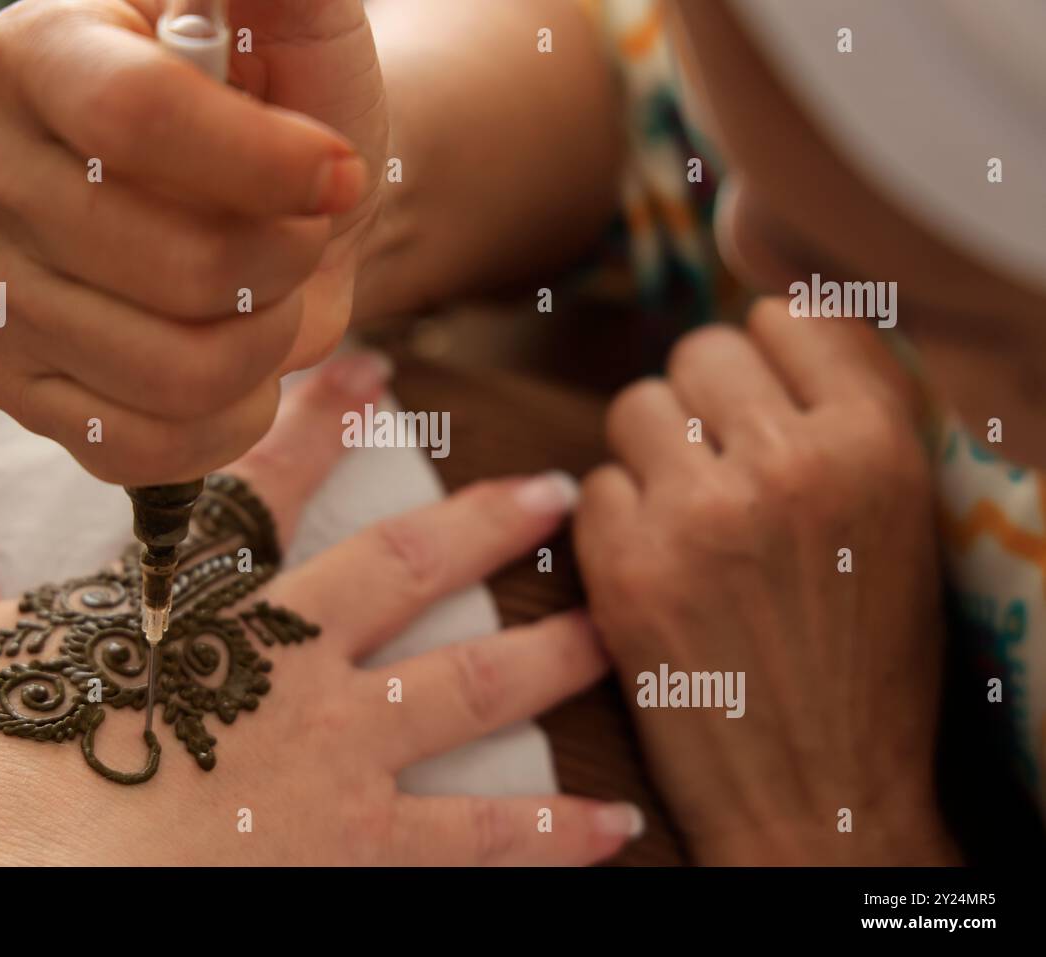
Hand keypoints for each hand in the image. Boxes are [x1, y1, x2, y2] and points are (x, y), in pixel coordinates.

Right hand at [0, 0, 387, 485]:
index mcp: (36, 54)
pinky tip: (236, 366)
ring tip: (266, 297)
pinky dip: (228, 417)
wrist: (276, 211)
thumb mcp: (301, 23)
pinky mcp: (9, 385)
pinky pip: (141, 445)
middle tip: (299, 238)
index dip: (263, 165)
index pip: (135, 117)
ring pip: (172, 369)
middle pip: (172, 264)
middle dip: (284, 263)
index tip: (337, 175)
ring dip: (264, 342)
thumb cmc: (287, 114)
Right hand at [0, 353, 639, 865]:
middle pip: (404, 572)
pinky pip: (473, 844)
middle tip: (552, 490)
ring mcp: (336, 767)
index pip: (259, 488)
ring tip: (607, 635)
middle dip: (482, 525)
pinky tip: (613, 825)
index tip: (372, 370)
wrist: (13, 907)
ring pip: (465, 691)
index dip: (316, 422)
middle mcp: (286, 673)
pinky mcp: (357, 859)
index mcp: (194, 614)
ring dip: (545, 660)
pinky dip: (547, 836)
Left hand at [574, 300, 958, 864]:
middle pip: (700, 350)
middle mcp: (789, 462)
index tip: (762, 396)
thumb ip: (843, 417)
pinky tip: (654, 568)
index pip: (788, 316)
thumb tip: (764, 329)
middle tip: (719, 464)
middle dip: (703, 402)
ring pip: (637, 407)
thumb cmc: (864, 658)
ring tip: (687, 518)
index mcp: (875, 443)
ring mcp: (700, 514)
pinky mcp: (625, 566)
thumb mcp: (901, 521)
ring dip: (652, 454)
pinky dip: (614, 520)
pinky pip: (591, 485)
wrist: (819, 793)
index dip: (767, 357)